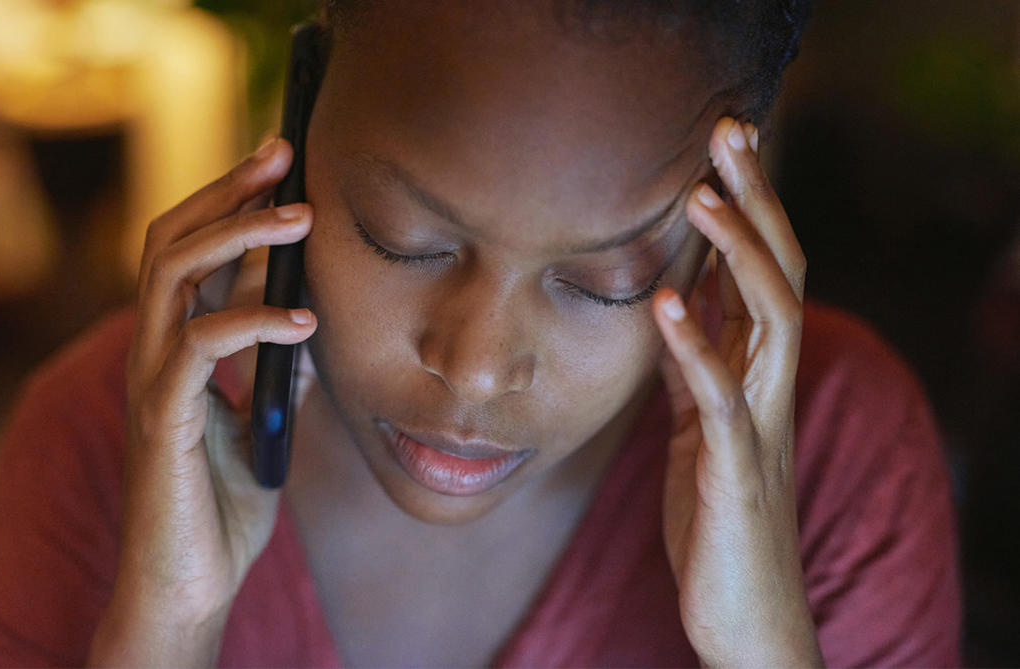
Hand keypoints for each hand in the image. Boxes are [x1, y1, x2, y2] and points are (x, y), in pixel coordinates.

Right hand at [89, 138, 317, 666]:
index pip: (189, 251)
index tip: (280, 163)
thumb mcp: (265, 424)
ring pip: (173, 275)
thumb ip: (277, 373)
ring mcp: (151, 382)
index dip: (229, 201)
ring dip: (237, 236)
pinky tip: (304, 323)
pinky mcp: (162, 420)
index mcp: (174, 348)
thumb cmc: (220, 508)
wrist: (190, 586)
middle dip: (225, 190)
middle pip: (170, 240)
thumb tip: (306, 321)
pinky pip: (198, 347)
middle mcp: (152, 352)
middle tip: (281, 153)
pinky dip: (251, 322)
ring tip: (301, 218)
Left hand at [652, 118, 822, 666]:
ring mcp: (761, 427)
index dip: (746, 205)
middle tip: (729, 129)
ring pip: (771, 320)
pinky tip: (667, 304)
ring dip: (737, 254)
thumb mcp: (700, 426)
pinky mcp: (739, 471)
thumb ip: (696, 365)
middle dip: (756, 200)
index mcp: (756, 374)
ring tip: (700, 194)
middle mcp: (770, 388)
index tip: (719, 143)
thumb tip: (676, 302)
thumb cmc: (720, 518)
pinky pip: (724, 399)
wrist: (744, 614)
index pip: (761, 271)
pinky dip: (697, 347)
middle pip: (779, 272)